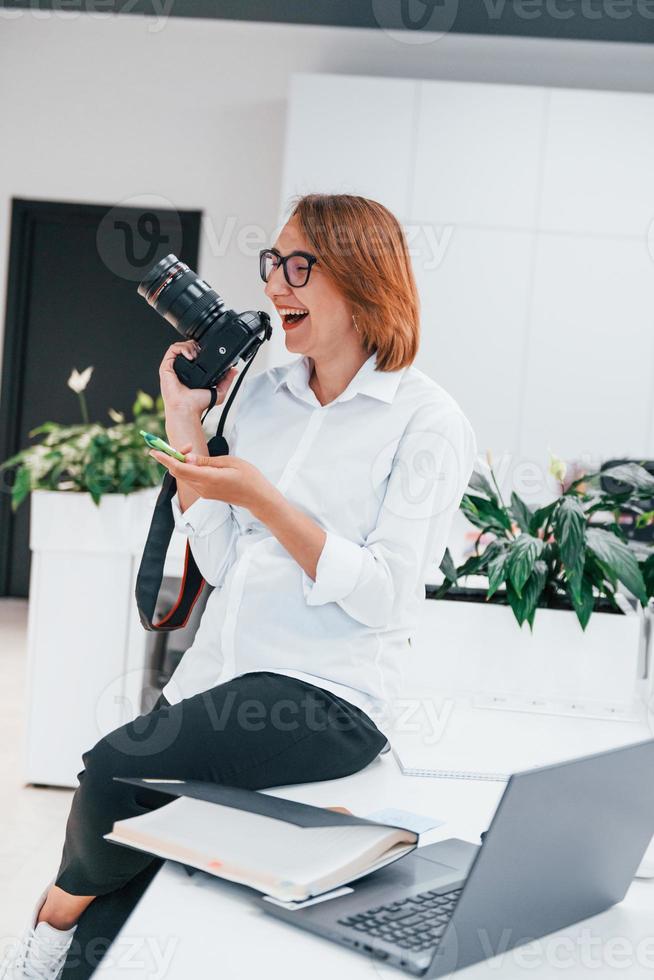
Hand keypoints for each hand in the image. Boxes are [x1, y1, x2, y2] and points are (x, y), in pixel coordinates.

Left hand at [149, 443, 277, 516]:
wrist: (258, 498)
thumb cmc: (249, 478)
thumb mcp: (229, 462)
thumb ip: (206, 461)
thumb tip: (187, 457)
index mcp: (208, 478)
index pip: (180, 468)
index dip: (165, 458)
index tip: (153, 450)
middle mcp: (202, 488)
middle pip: (178, 472)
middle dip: (172, 457)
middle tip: (176, 445)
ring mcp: (204, 492)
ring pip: (183, 476)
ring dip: (180, 463)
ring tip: (186, 450)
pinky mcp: (207, 493)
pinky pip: (191, 480)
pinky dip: (187, 469)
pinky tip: (192, 461)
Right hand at [159, 340, 237, 415]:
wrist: (187, 409)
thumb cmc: (197, 405)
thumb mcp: (218, 391)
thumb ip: (226, 380)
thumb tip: (234, 371)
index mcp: (189, 373)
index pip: (193, 354)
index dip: (200, 349)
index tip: (207, 351)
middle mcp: (180, 369)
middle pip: (186, 347)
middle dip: (195, 345)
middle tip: (201, 351)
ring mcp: (172, 367)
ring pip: (179, 346)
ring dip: (189, 345)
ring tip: (196, 354)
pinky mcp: (166, 366)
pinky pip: (172, 349)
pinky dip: (182, 348)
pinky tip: (190, 355)